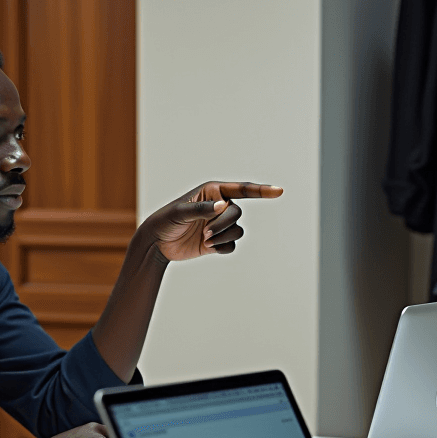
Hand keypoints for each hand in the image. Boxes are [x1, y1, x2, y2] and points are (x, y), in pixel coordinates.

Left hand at [140, 182, 282, 262]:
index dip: (262, 191)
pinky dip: (223, 248)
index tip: (279, 191)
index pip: (241, 190)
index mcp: (212, 191)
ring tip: (205, 240)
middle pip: (237, 214)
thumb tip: (223, 206)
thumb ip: (203, 209)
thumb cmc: (166, 221)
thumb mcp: (181, 213)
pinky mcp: (217, 241)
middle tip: (205, 233)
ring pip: (237, 230)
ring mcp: (219, 224)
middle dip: (224, 225)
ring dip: (224, 237)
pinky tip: (209, 248)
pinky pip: (231, 245)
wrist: (157, 243)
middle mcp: (219, 206)